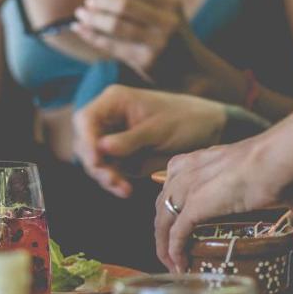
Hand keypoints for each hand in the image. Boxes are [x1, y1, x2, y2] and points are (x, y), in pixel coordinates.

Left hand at [73, 0, 202, 83]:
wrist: (191, 70)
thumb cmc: (168, 38)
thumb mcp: (164, 15)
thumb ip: (140, 3)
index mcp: (170, 2)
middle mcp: (166, 20)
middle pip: (124, 4)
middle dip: (99, 1)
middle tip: (86, 3)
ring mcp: (157, 42)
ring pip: (116, 25)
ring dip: (93, 19)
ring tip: (80, 15)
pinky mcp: (146, 61)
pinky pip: (112, 46)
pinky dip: (92, 36)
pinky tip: (81, 30)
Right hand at [73, 86, 226, 197]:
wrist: (207, 132)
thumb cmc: (186, 119)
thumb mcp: (159, 128)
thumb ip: (130, 139)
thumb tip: (102, 148)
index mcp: (114, 102)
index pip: (86, 119)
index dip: (87, 140)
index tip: (97, 160)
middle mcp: (107, 120)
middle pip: (85, 144)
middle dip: (97, 165)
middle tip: (113, 180)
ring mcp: (111, 139)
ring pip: (94, 162)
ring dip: (105, 177)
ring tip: (123, 189)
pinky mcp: (119, 157)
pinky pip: (108, 172)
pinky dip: (114, 183)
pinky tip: (125, 190)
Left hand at [155, 138, 292, 270]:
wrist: (279, 158)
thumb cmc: (285, 168)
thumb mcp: (279, 192)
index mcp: (198, 162)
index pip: (174, 189)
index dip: (173, 213)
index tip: (179, 234)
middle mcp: (185, 173)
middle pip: (162, 207)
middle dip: (164, 233)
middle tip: (175, 256)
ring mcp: (185, 188)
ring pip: (162, 222)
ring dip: (165, 247)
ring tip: (176, 266)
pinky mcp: (192, 205)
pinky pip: (174, 234)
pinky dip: (173, 252)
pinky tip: (179, 266)